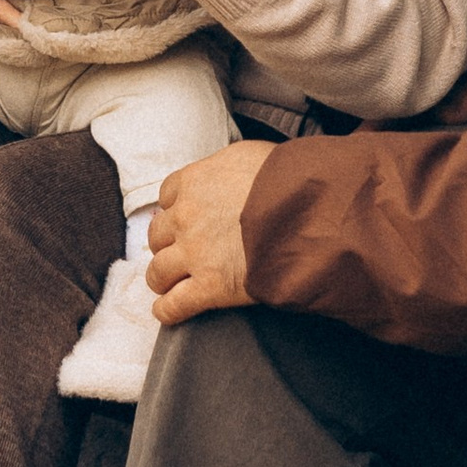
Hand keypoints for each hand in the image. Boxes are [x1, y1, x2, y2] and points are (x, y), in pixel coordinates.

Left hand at [146, 142, 275, 323]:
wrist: (309, 211)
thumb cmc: (289, 180)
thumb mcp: (251, 155)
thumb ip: (228, 167)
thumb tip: (230, 174)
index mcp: (194, 182)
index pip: (167, 197)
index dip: (177, 210)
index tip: (187, 219)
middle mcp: (187, 217)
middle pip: (158, 235)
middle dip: (168, 244)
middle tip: (183, 252)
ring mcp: (195, 254)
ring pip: (157, 272)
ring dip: (163, 279)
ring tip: (172, 284)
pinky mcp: (210, 287)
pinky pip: (173, 305)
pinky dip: (167, 311)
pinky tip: (170, 311)